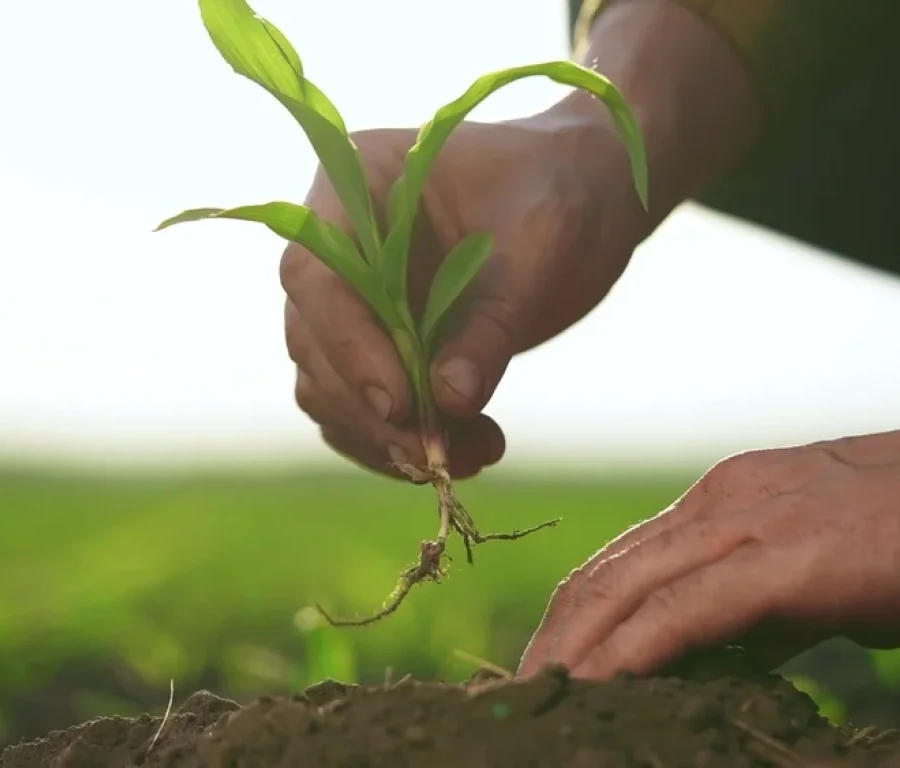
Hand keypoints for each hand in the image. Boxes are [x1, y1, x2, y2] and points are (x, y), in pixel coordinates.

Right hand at [281, 115, 649, 478]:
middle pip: (312, 341)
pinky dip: (402, 443)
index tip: (399, 401)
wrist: (587, 199)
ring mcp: (354, 301)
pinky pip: (363, 410)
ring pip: (328, 387)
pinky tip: (470, 452)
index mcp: (355, 186)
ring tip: (473, 455)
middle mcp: (339, 246)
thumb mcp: (539, 248)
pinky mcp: (380, 348)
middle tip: (433, 451)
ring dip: (386, 438)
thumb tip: (448, 402)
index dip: (345, 343)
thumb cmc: (560, 196)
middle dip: (366, 408)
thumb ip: (490, 325)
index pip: (313, 274)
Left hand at [517, 389, 899, 678]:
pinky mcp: (783, 559)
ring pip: (627, 590)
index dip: (576, 616)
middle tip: (516, 693)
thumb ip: (764, 607)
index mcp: (725, 499)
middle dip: (554, 638)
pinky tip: (595, 684)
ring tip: (534, 698)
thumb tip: (721, 656)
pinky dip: (630, 652)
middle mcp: (719, 502)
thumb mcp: (825, 572)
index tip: (549, 666)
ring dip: (573, 650)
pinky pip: (684, 612)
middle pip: (604, 575)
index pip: (623, 562)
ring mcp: (748, 524)